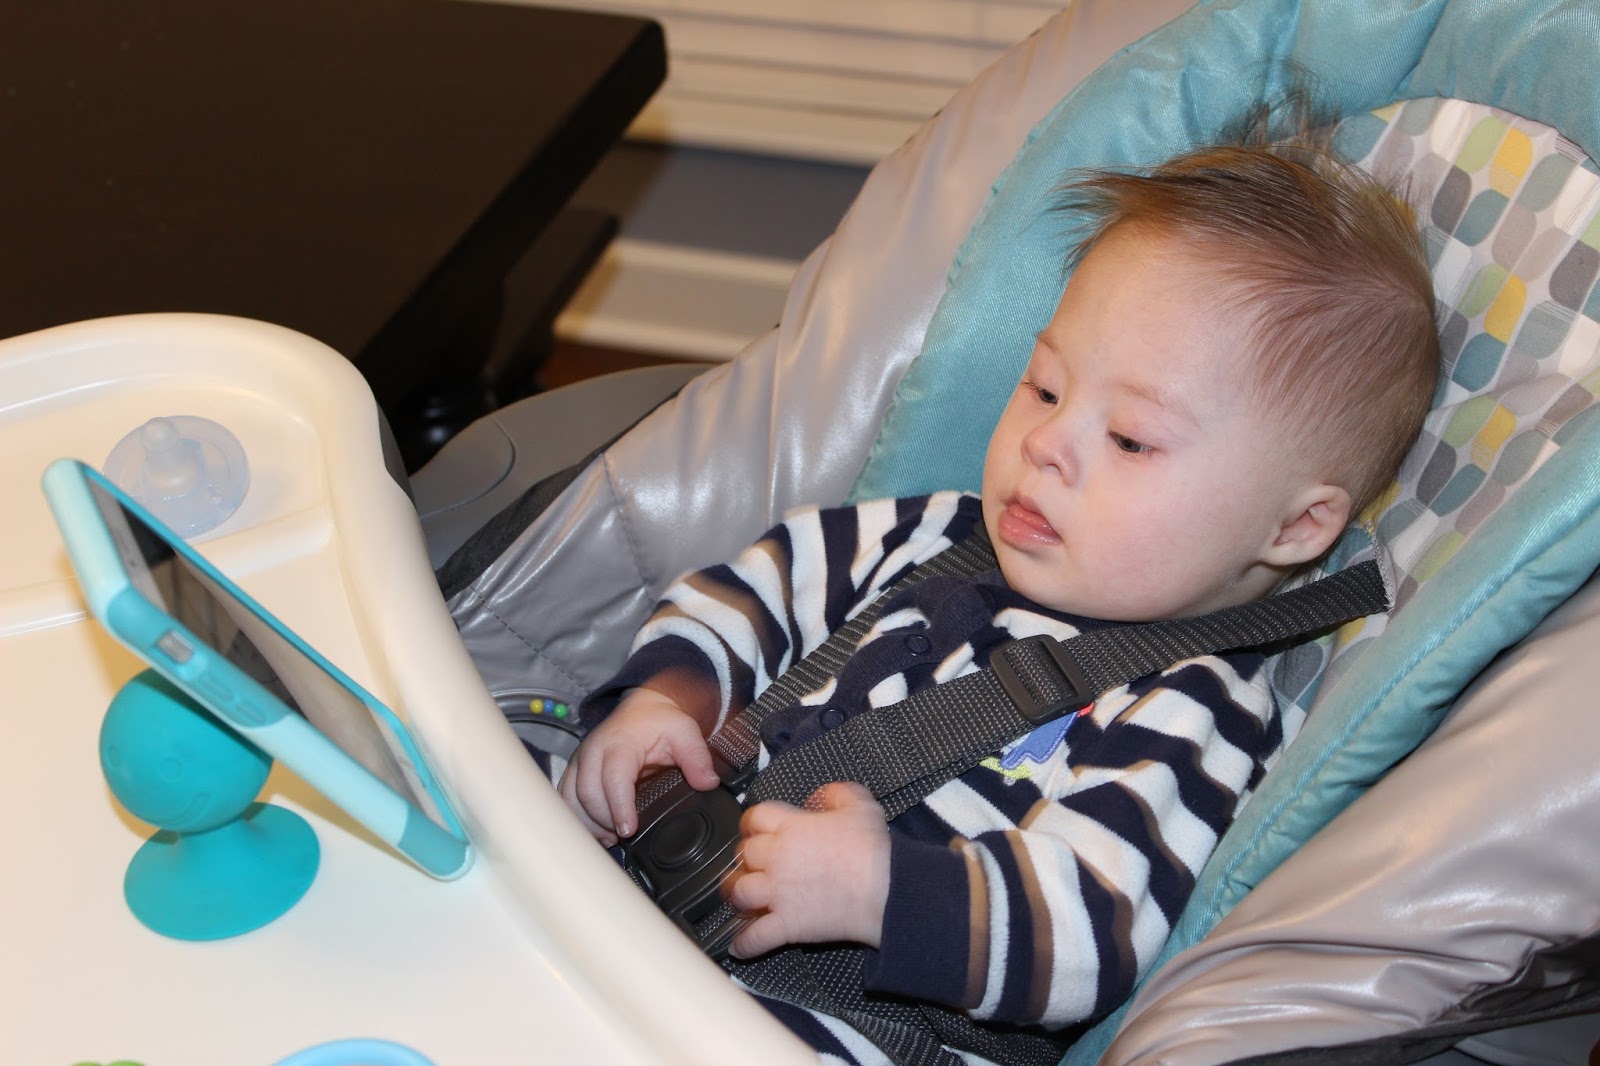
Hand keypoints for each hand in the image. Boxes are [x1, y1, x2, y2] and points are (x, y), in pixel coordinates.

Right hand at [559, 688, 718, 844]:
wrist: (641, 709)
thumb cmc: (660, 722)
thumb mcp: (685, 732)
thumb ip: (697, 757)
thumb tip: (708, 783)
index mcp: (619, 742)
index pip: (613, 777)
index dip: (618, 806)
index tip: (628, 829)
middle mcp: (593, 751)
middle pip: (587, 793)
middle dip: (604, 820)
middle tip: (625, 836)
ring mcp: (580, 762)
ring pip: (571, 798)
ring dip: (588, 822)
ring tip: (610, 838)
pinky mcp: (575, 772)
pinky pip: (566, 799)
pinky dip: (577, 818)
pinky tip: (595, 832)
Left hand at [724, 781, 890, 957]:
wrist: (886, 889)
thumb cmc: (873, 850)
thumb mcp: (860, 805)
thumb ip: (836, 793)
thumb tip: (821, 795)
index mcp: (792, 828)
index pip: (755, 817)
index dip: (751, 822)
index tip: (753, 828)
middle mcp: (778, 859)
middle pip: (743, 854)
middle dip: (745, 859)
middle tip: (750, 864)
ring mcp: (779, 894)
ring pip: (739, 893)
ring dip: (737, 896)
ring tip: (740, 899)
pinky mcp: (787, 925)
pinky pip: (755, 937)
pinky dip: (744, 945)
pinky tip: (739, 947)